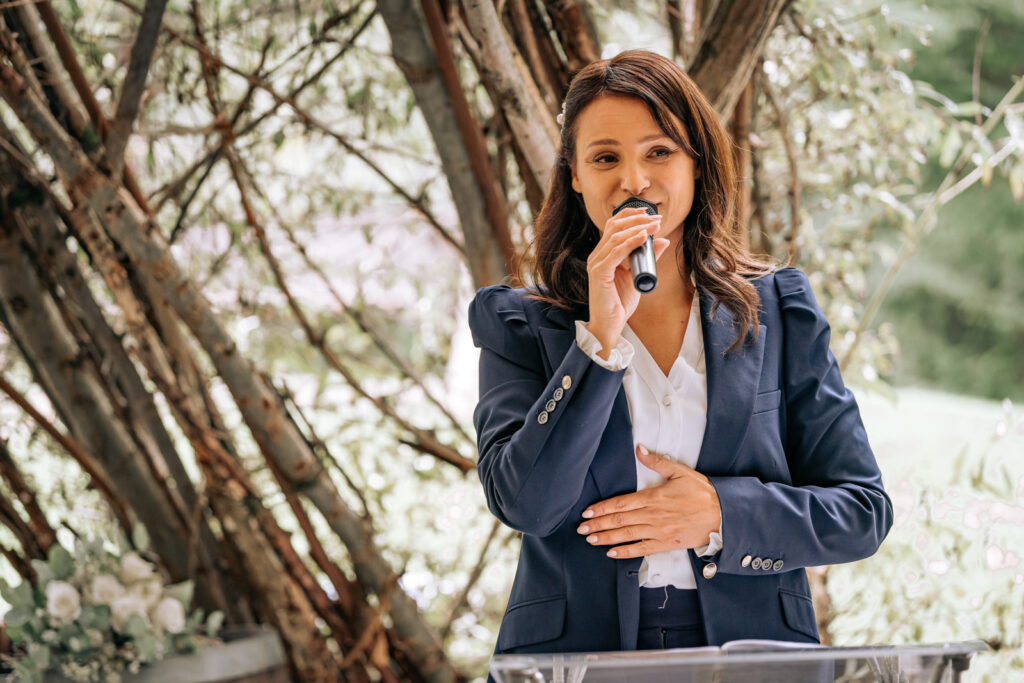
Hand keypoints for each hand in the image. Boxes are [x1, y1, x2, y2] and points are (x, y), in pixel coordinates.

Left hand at [577, 445, 720, 558]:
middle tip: (581, 529)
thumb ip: (656, 461)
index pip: (621, 503)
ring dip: (607, 538)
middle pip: (620, 521)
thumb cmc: (701, 492)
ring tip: (591, 540)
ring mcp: (659, 531)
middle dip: (599, 524)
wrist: (722, 513)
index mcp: (653, 496)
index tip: (588, 512)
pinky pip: (642, 549)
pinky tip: (612, 553)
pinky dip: (626, 552)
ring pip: (627, 535)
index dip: (602, 508)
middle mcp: (653, 515)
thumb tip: (639, 449)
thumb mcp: (680, 471)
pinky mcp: (666, 543)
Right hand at [585, 209, 670, 357]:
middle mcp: (597, 256)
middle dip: (637, 219)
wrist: (609, 325)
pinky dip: (630, 242)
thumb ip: (648, 258)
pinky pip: (615, 253)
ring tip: (655, 225)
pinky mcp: (599, 273)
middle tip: (657, 218)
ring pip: (616, 237)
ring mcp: (596, 264)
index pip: (613, 226)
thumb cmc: (620, 303)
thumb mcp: (638, 276)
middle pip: (615, 227)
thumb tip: (663, 241)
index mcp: (603, 254)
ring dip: (638, 228)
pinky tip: (643, 237)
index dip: (630, 215)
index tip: (649, 212)